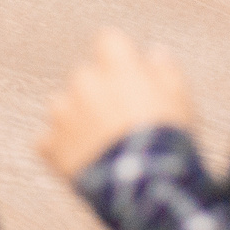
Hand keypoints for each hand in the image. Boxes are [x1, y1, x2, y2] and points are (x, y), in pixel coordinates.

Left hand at [40, 29, 194, 179]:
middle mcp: (83, 83)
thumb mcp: (179, 100)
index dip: (118, 58)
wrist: (144, 188)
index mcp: (115, 68)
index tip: (127, 73)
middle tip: (119, 120)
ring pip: (63, 106)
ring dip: (77, 119)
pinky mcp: (50, 145)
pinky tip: (85, 160)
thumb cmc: (165, 141)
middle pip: (85, 76)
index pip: (108, 41)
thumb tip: (155, 55)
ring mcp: (63, 114)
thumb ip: (164, 71)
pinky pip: (49, 140)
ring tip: (102, 144)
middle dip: (98, 92)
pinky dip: (62, 148)